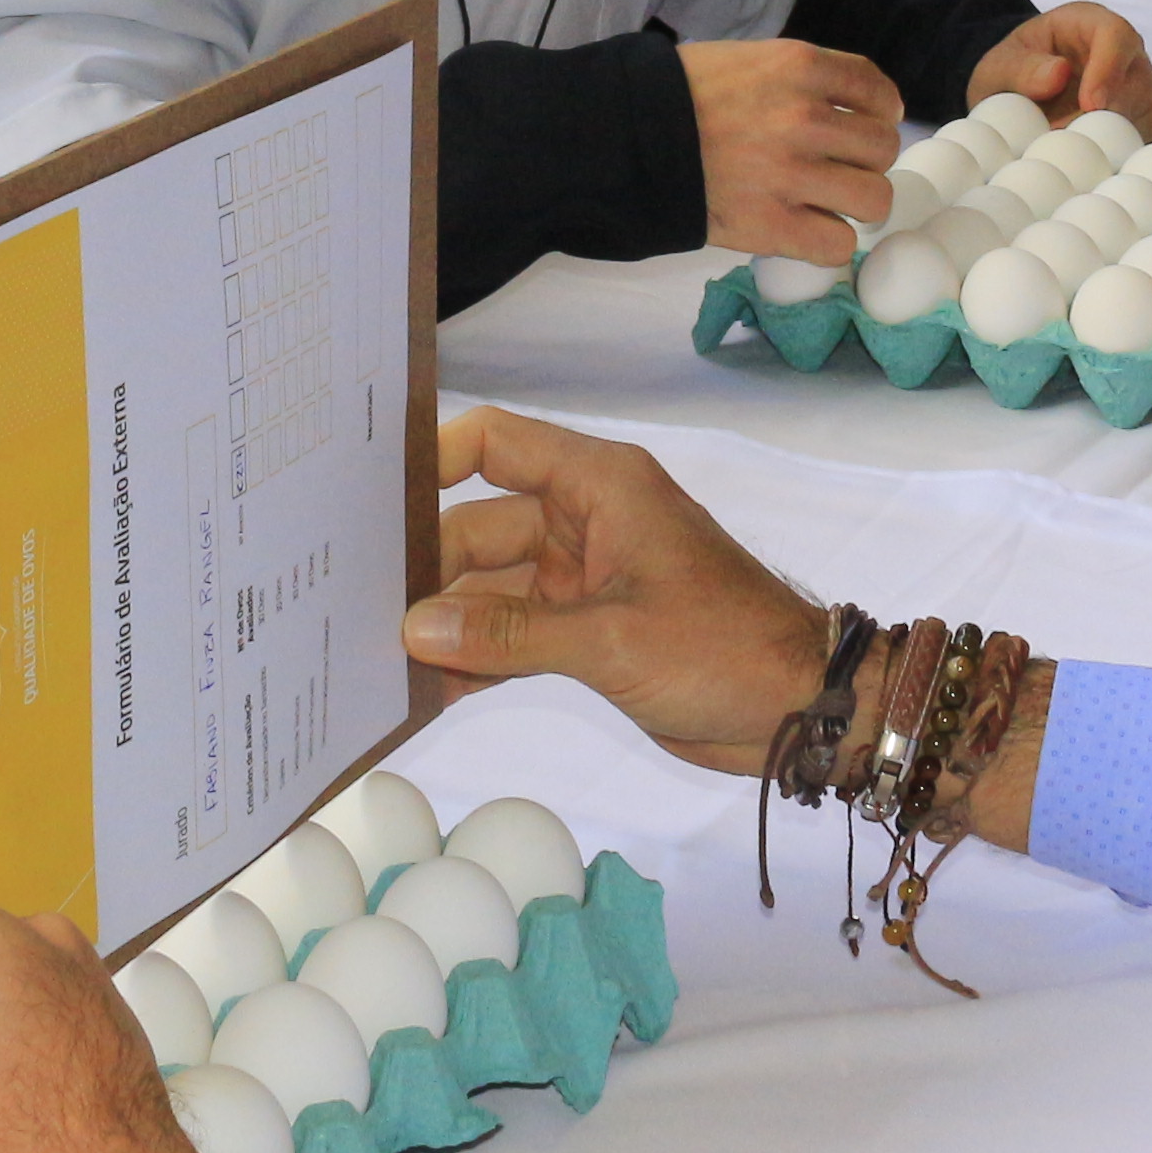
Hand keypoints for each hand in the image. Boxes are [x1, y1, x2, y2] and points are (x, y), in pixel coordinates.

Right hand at [404, 408, 829, 770]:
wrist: (798, 709)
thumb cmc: (721, 648)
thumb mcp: (610, 639)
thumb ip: (508, 635)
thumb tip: (413, 629)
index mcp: (598, 486)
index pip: (495, 444)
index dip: (432, 460)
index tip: (370, 501)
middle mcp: (584, 519)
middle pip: (478, 524)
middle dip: (424, 566)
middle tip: (353, 603)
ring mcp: (584, 576)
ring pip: (491, 586)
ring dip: (446, 620)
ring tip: (374, 652)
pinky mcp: (588, 629)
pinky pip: (514, 630)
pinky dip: (478, 654)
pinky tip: (427, 686)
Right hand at [682, 37, 902, 261]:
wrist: (621, 134)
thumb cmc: (677, 94)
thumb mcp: (744, 59)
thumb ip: (798, 78)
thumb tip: (850, 108)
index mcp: (799, 67)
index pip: (877, 91)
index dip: (881, 113)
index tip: (869, 125)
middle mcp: (804, 117)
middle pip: (882, 147)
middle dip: (866, 159)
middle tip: (838, 167)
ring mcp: (789, 174)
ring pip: (873, 198)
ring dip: (855, 203)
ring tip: (828, 202)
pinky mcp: (769, 224)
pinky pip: (835, 245)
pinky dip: (828, 244)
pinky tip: (808, 232)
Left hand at [965, 2, 1151, 137]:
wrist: (1021, 95)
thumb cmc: (1014, 72)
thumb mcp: (999, 66)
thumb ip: (1020, 68)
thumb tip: (1057, 74)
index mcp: (1089, 23)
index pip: (1116, 35)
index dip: (1109, 69)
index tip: (1091, 105)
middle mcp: (1124, 51)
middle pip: (1139, 80)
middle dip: (1107, 117)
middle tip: (1071, 142)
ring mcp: (1142, 84)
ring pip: (1150, 112)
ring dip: (1114, 138)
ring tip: (1074, 152)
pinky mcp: (1148, 117)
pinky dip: (1125, 151)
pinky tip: (1095, 158)